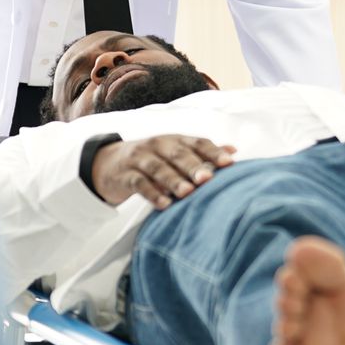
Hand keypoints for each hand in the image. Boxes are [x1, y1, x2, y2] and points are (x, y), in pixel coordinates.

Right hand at [91, 135, 235, 208]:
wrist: (110, 162)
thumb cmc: (153, 159)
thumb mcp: (175, 152)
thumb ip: (202, 153)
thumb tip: (233, 150)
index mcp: (175, 140)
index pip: (197, 142)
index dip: (213, 152)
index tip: (230, 163)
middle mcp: (158, 145)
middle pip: (178, 154)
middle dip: (193, 166)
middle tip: (207, 179)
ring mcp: (140, 159)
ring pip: (158, 168)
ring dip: (173, 180)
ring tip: (187, 193)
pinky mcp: (125, 175)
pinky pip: (139, 183)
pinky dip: (151, 193)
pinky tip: (163, 204)